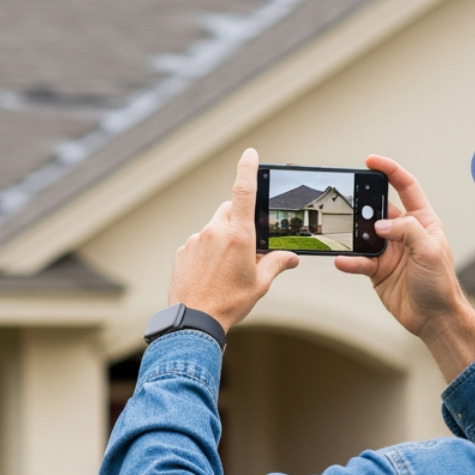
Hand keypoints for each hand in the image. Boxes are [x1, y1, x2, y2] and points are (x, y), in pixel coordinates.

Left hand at [168, 148, 298, 332]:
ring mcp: (196, 240)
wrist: (194, 320)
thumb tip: (291, 258)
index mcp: (238, 235)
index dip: (248, 168)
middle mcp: (215, 231)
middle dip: (240, 220)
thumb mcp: (260, 284)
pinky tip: (210, 273)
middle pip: (230, 210)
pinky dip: (207, 251)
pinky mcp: (183, 250)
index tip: (250, 153)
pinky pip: (199, 242)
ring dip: (222, 238)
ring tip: (226, 268)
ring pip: (214, 228)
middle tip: (247, 245)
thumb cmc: (229, 303)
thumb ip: (276, 264)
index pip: (244, 191)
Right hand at [335, 155, 474, 380]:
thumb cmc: (441, 284)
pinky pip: (358, 260)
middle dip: (363, 203)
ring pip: (364, 234)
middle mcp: (404, 233)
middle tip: (346, 199)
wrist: (435, 319)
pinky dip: (349, 260)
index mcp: (423, 221)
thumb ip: (407, 231)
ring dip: (352, 234)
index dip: (389, 170)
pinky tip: (342, 261)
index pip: (406, 187)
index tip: (370, 160)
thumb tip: (380, 224)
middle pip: (379, 209)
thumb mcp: (430, 251)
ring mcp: (389, 251)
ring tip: (340, 232)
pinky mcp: (377, 270)